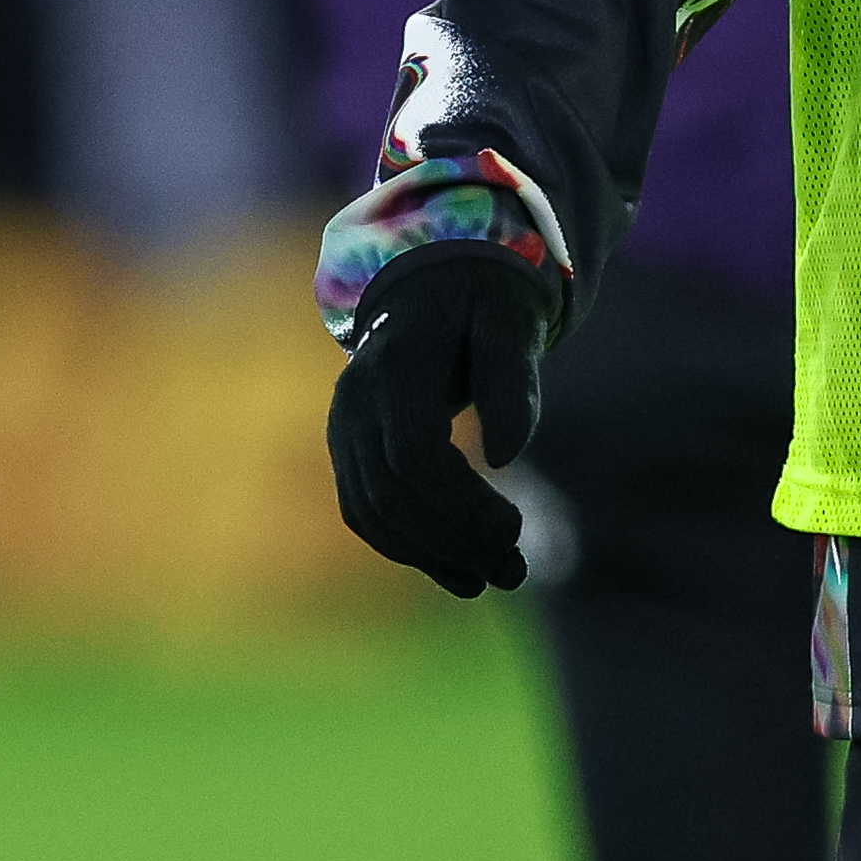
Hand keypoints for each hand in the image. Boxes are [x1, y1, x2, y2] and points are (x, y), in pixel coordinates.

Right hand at [326, 241, 548, 595]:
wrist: (432, 281)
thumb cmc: (482, 300)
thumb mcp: (510, 321)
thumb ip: (511, 381)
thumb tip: (505, 457)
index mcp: (395, 365)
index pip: (413, 453)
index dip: (460, 501)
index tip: (516, 528)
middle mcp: (355, 401)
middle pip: (392, 491)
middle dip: (453, 538)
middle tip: (516, 569)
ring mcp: (344, 428)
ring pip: (372, 511)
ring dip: (432, 554)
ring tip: (495, 579)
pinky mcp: (350, 451)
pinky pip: (367, 512)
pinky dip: (411, 548)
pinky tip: (460, 574)